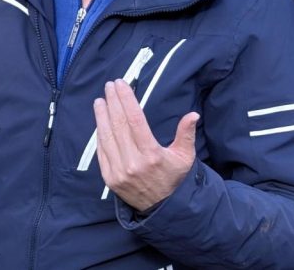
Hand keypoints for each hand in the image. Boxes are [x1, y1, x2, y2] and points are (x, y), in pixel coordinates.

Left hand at [93, 79, 198, 212]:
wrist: (163, 208)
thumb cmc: (174, 178)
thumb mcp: (184, 158)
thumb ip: (186, 135)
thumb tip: (193, 115)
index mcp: (152, 155)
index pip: (134, 119)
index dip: (126, 99)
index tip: (121, 84)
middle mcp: (133, 162)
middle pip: (118, 124)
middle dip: (113, 102)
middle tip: (109, 86)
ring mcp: (119, 171)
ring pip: (106, 136)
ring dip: (101, 116)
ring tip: (100, 101)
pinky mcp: (109, 177)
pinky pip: (101, 150)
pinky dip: (100, 134)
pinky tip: (100, 121)